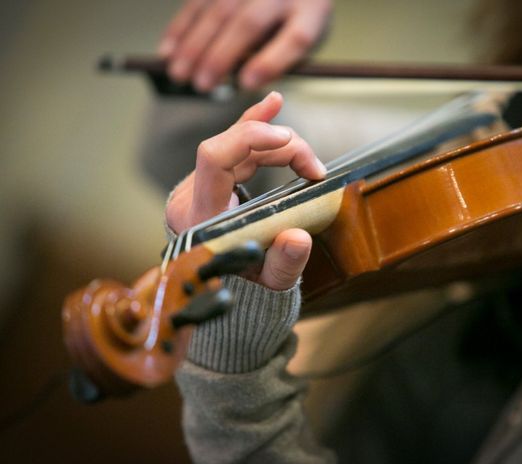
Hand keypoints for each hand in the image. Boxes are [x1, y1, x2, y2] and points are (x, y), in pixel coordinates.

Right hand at [158, 0, 332, 91]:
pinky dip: (181, 27)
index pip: (296, 38)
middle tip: (201, 85)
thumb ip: (281, 57)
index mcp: (311, 12)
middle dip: (221, 56)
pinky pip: (199, 1)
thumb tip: (244, 80)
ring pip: (220, 11)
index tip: (246, 84)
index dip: (270, 62)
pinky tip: (168, 50)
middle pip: (250, 23)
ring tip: (179, 73)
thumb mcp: (303, 36)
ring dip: (194, 45)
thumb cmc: (296, 14)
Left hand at [166, 91, 325, 288]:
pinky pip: (235, 147)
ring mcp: (203, 186)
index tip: (288, 142)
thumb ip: (283, 265)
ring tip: (309, 159)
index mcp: (201, 217)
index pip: (214, 159)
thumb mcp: (268, 284)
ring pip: (241, 145)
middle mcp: (195, 195)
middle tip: (316, 171)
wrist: (219, 290)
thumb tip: (299, 238)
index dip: (249, 139)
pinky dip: (257, 127)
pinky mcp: (216, 182)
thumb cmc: (243, 286)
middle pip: (235, 146)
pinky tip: (273, 105)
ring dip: (280, 145)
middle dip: (282, 148)